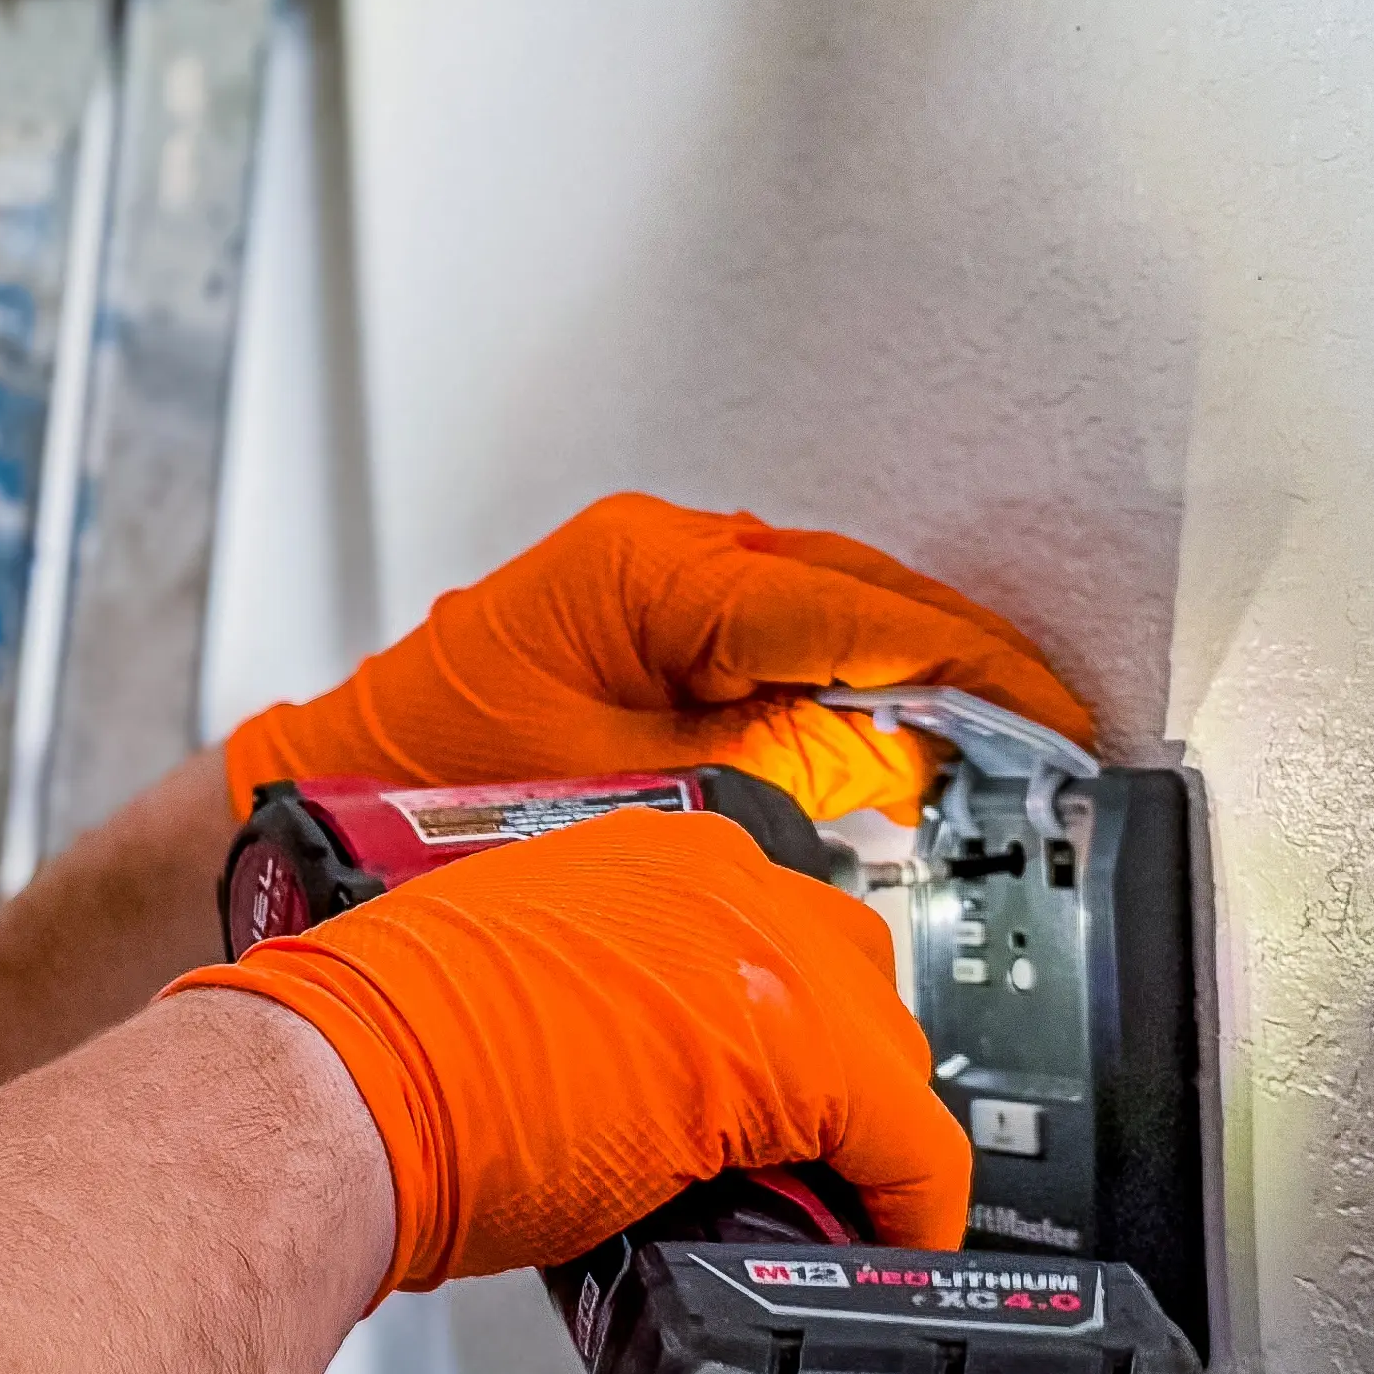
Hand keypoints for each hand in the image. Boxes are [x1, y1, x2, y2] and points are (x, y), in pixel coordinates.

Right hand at [169, 803, 968, 1287]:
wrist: (345, 1081)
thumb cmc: (380, 1047)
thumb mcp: (509, 988)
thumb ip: (601, 1006)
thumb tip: (636, 1086)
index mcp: (647, 849)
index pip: (771, 927)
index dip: (782, 1021)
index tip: (773, 1088)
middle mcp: (721, 879)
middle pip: (850, 973)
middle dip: (837, 1065)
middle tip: (800, 1147)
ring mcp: (769, 956)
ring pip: (891, 1052)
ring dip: (868, 1128)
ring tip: (829, 1199)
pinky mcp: (804, 1057)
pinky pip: (913, 1143)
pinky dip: (912, 1201)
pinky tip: (888, 1242)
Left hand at [220, 492, 1092, 825]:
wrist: (316, 812)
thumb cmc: (423, 793)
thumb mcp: (630, 796)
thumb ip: (778, 772)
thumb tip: (902, 771)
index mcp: (661, 576)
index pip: (858, 612)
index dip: (971, 675)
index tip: (1051, 728)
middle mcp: (667, 561)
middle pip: (865, 601)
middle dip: (966, 674)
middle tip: (1057, 752)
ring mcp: (661, 589)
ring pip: (835, 622)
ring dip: (918, 686)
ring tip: (1005, 760)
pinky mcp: (653, 635)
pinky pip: (785, 651)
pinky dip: (852, 696)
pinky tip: (900, 760)